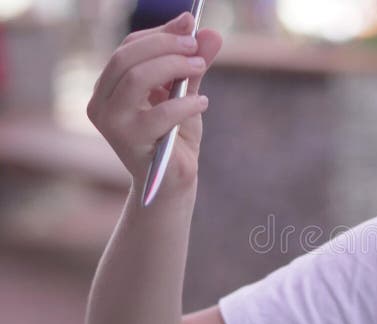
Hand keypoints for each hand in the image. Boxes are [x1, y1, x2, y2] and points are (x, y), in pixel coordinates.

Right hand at [87, 12, 222, 196]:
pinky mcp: (130, 144)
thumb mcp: (186, 95)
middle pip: (126, 58)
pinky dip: (185, 104)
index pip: (128, 48)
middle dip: (165, 46)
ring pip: (135, 78)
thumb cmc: (175, 137)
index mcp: (109, 87)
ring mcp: (112, 124)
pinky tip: (202, 103)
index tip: (190, 24)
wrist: (173, 182)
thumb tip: (210, 33)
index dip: (160, 33)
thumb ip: (193, 67)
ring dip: (173, 67)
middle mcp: (101, 103)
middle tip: (196, 47)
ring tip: (200, 69)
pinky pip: (158, 114)